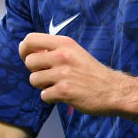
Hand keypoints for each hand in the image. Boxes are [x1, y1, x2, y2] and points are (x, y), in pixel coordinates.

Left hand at [19, 33, 136, 116]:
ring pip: (34, 80)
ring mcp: (63, 74)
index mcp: (65, 43)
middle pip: (29, 61)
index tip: (29, 57)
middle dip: (34, 71)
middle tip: (47, 75)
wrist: (113, 90)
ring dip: (42, 85)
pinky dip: (50, 98)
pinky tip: (62, 95)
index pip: (30, 39)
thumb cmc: (91, 71)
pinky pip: (43, 95)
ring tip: (56, 85)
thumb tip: (29, 52)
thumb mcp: (74, 52)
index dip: (24, 50)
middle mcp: (63, 56)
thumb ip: (54, 50)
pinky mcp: (64, 91)